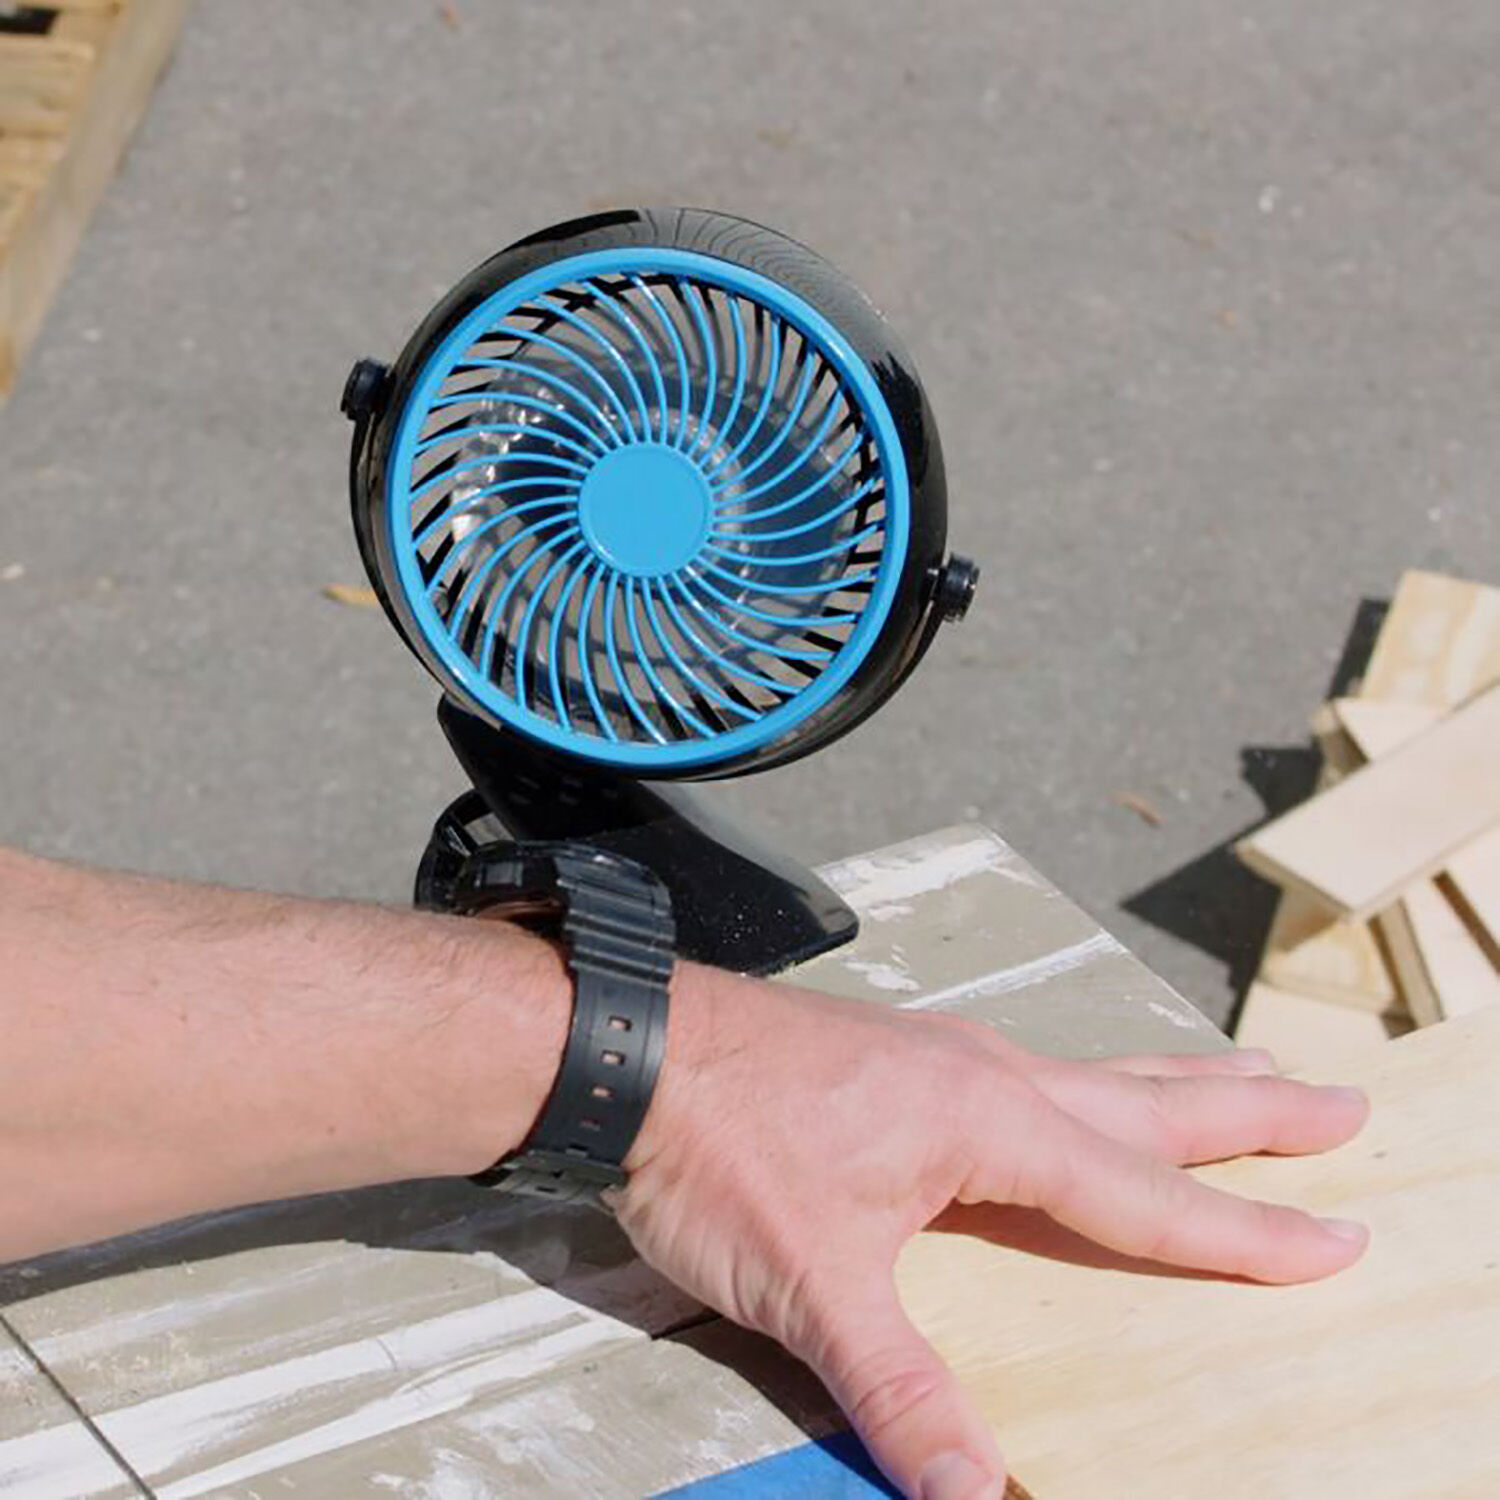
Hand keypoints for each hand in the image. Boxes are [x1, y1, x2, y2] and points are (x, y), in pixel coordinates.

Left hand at [613, 968, 1368, 1499]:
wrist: (631, 1047)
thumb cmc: (720, 1150)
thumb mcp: (811, 1285)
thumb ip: (900, 1391)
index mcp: (988, 1122)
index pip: (1142, 1195)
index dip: (1243, 1231)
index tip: (1339, 1240)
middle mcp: (983, 1073)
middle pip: (1147, 1099)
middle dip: (1252, 1112)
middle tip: (1343, 1103)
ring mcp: (938, 1053)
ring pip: (1090, 1069)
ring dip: (1177, 1083)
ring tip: (1242, 1083)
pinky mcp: (895, 1053)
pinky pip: (1028, 1065)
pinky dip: (1090, 1080)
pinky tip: (1073, 1090)